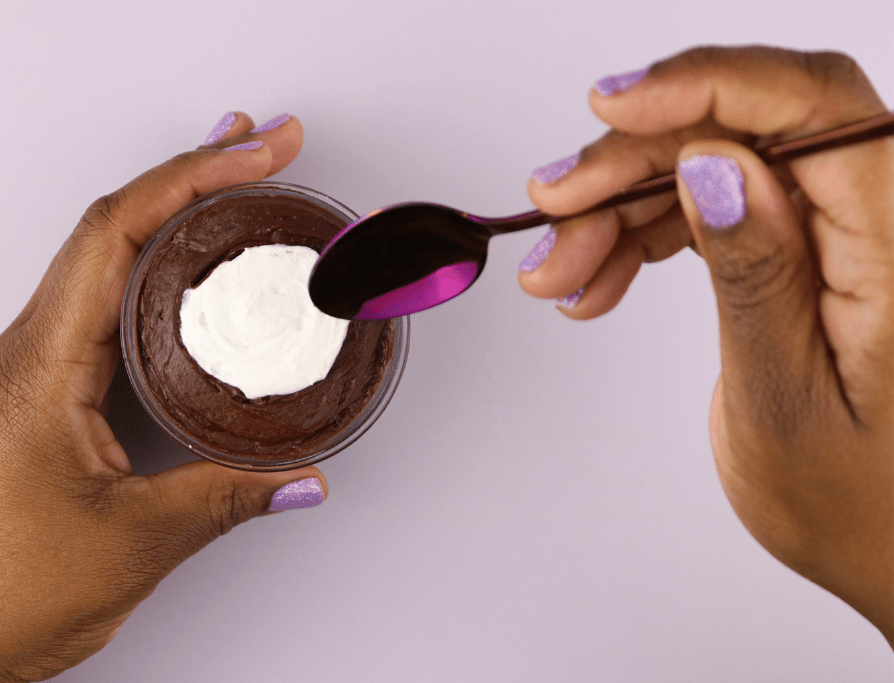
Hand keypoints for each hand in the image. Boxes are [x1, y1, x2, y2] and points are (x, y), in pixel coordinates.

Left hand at [0, 112, 328, 680]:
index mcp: (41, 366)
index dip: (193, 176)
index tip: (258, 150)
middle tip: (265, 147)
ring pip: (106, 260)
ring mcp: (33, 368)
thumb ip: (228, 497)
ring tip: (237, 186)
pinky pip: (102, 305)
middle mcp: (30, 351)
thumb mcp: (133, 541)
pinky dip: (154, 268)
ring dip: (174, 215)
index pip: (117, 233)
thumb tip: (304, 478)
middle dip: (196, 174)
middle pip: (114, 225)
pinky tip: (188, 272)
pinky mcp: (44, 393)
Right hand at [519, 46, 892, 644]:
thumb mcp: (784, 400)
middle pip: (743, 129)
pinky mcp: (801, 244)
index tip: (614, 104)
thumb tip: (714, 166)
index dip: (707, 84)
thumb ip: (754, 273)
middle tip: (555, 208)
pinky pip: (709, 204)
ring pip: (711, 164)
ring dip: (622, 204)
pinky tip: (597, 275)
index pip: (814, 108)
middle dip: (634, 160)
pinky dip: (641, 231)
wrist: (891, 549)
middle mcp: (877, 219)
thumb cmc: (859, 503)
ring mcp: (837, 229)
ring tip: (561, 269)